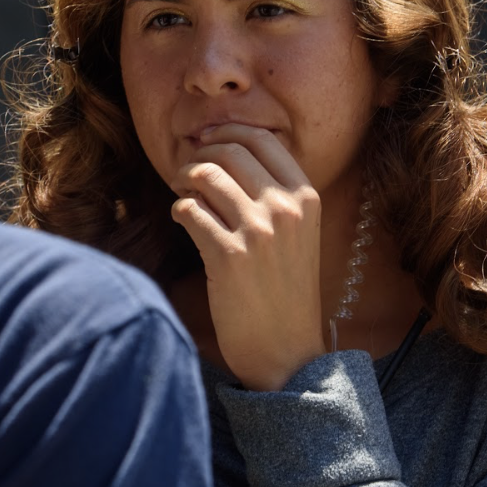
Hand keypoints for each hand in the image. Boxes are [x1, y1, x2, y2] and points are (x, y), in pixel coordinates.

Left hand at [171, 125, 324, 391]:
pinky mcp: (228, 257)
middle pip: (229, 150)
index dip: (227, 134)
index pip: (262, 138)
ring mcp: (258, 232)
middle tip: (187, 173)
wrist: (287, 352)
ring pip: (206, 175)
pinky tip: (184, 222)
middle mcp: (286, 208)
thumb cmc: (285, 291)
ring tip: (183, 195)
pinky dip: (180, 211)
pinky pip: (189, 211)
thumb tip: (227, 151)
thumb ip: (275, 193)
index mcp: (307, 197)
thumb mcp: (299, 233)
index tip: (209, 145)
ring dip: (185, 181)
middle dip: (201, 156)